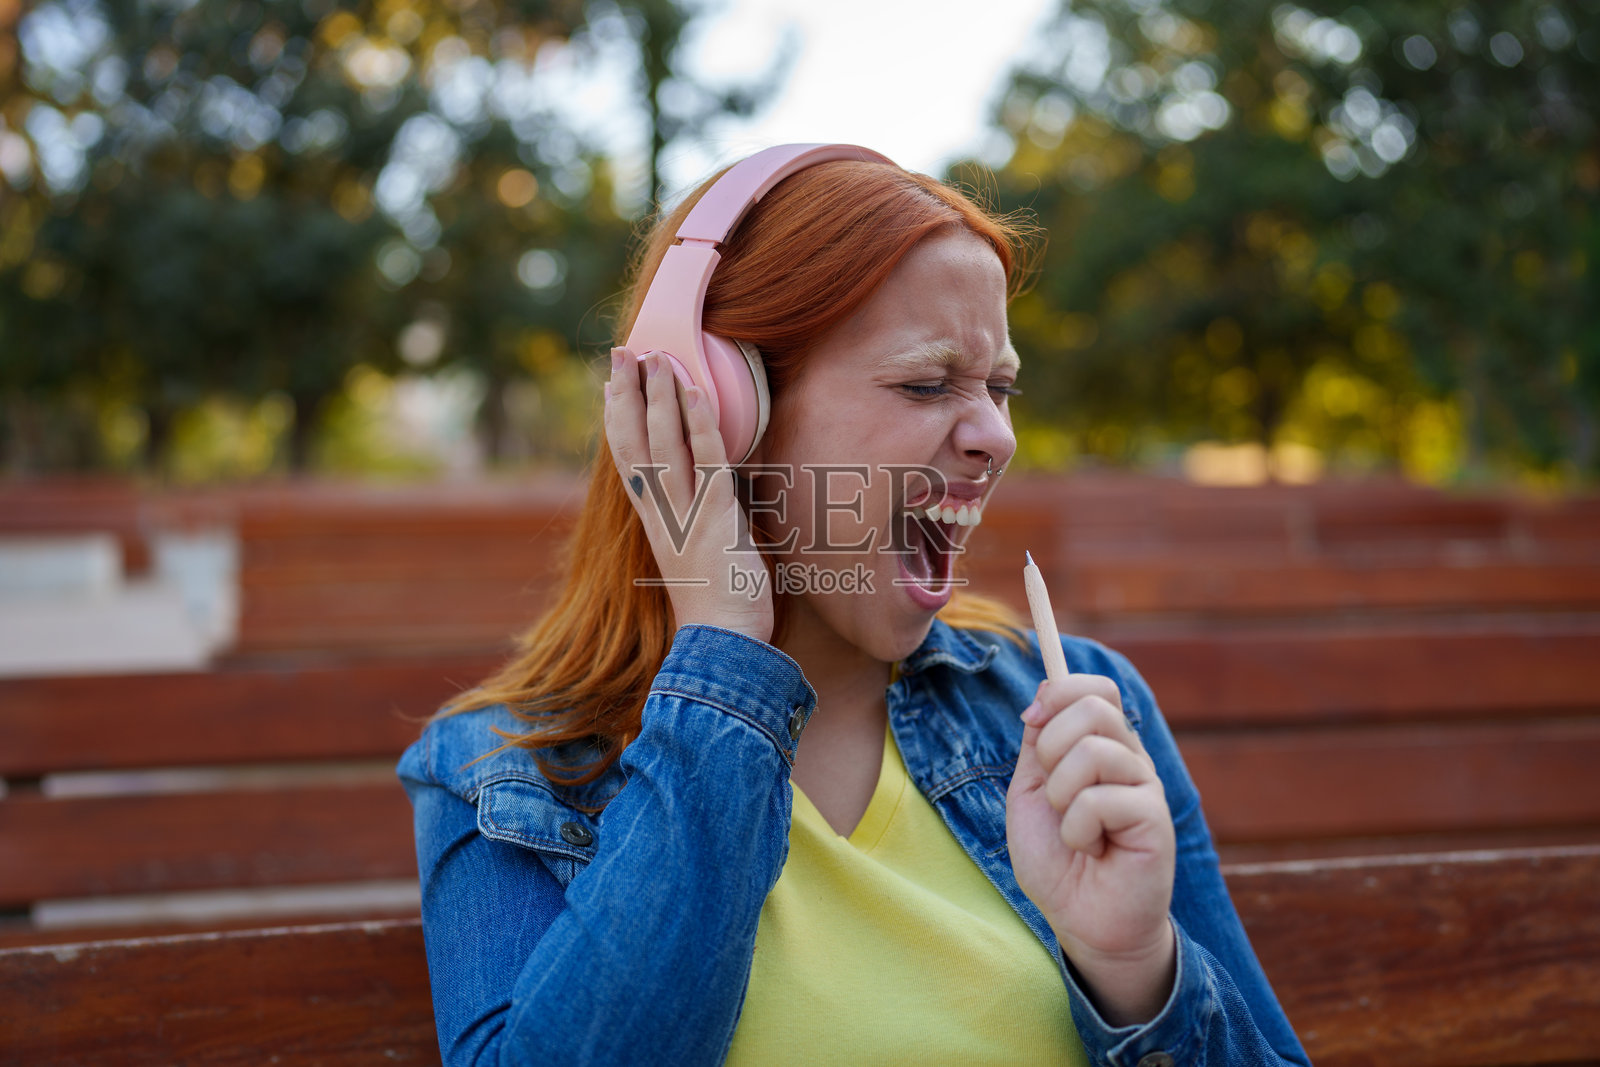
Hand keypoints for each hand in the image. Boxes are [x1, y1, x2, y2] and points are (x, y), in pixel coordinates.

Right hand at [604, 347, 773, 642]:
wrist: (722, 644)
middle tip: (622, 352)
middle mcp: (661, 512)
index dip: (616, 419)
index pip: (626, 459)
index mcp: (654, 521)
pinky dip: (699, 422)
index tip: (609, 387)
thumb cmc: (718, 608)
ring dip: (660, 396)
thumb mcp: (698, 556)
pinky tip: (696, 392)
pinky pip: (705, 459)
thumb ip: (697, 523)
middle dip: (627, 394)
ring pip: (663, 442)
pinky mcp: (714, 515)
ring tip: (658, 357)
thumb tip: (710, 494)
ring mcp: (684, 512)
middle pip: (634, 441)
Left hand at [1005, 673, 1176, 1025]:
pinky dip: (1077, 830)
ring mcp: (1145, 785)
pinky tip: (1093, 851)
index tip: (1031, 721)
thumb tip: (1044, 691)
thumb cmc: (1057, 861)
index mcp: (1103, 746)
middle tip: (1053, 795)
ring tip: (1073, 831)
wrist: (1082, 921)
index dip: (1059, 692)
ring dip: (1061, 796)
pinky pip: (1099, 800)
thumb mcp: (1031, 793)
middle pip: (1094, 705)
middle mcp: (1130, 758)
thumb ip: (1039, 744)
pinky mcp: (1154, 817)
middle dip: (1051, 747)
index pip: (1096, 688)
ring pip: (1092, 750)